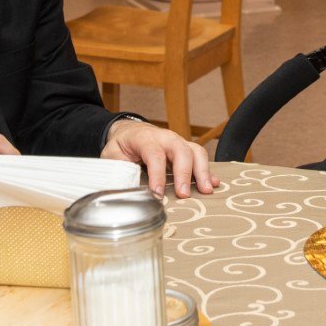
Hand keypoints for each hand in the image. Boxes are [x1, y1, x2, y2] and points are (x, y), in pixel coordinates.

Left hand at [102, 121, 218, 197]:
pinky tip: (213, 184)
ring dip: (202, 171)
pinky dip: (208, 171)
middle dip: (184, 173)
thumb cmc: (122, 144)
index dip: (157, 174)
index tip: (158, 193)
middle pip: (180, 150)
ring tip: (206, 190)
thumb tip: (123, 190)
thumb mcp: (112, 154)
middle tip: (184, 194)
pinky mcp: (185, 150)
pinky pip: (200, 157)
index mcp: (145, 138)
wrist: (130, 131)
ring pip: (195, 151)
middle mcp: (165, 138)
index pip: (154, 154)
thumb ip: (118, 170)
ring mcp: (178, 142)